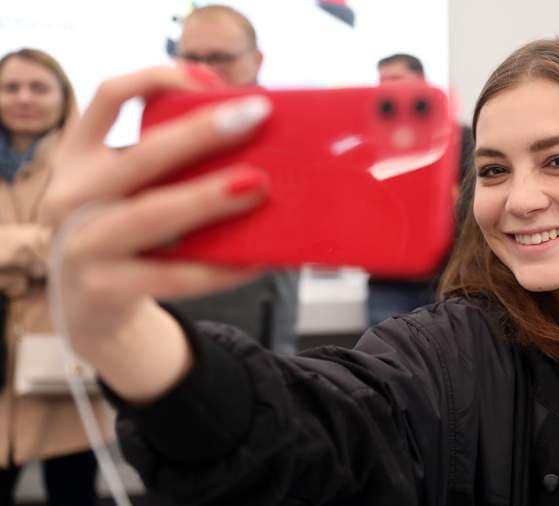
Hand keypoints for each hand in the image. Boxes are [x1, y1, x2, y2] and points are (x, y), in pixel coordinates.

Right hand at [42, 65, 271, 401]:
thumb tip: (252, 137)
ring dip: (208, 198)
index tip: (210, 79)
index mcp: (79, 157)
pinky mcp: (105, 289)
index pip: (109, 97)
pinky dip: (220, 269)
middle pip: (140, 156)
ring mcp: (83, 244)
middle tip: (256, 116)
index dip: (157, 79)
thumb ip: (171, 165)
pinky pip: (173, 277)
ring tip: (258, 185)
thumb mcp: (130, 192)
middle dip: (200, 133)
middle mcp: (72, 195)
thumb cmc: (126, 235)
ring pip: (152, 216)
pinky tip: (258, 259)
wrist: (89, 311)